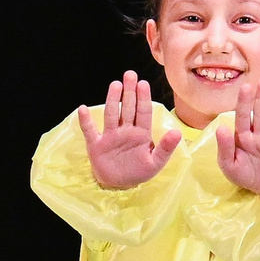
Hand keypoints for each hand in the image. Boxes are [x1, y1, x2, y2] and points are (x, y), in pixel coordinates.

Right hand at [81, 70, 179, 189]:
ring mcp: (110, 136)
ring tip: (115, 85)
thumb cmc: (138, 172)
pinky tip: (83, 109)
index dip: (143, 98)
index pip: (143, 112)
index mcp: (141, 133)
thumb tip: (177, 132)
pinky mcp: (96, 145)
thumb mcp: (156, 163)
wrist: (119, 186)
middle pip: (127, 108)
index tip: (143, 84)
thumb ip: (166, 148)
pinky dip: (86, 121)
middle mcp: (125, 130)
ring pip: (111, 115)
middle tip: (130, 74)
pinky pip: (90, 131)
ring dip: (112, 100)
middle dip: (129, 92)